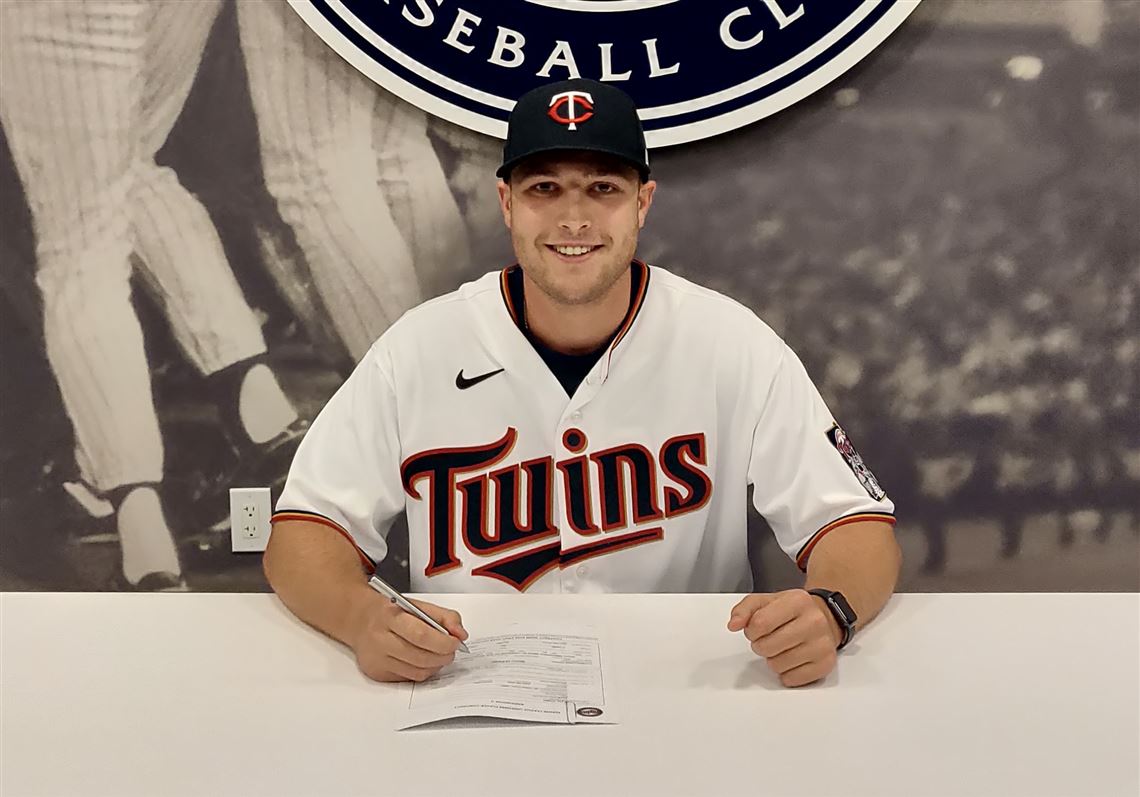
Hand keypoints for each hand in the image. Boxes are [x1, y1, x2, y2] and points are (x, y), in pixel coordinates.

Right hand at [347, 591, 468, 682]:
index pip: (421, 635)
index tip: (455, 642)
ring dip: (434, 666)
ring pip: (416, 672)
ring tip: (439, 656)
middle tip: (451, 651)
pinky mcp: (376, 673)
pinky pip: (407, 679)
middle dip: (442, 656)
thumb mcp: (418, 605)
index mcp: (390, 617)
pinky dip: (421, 672)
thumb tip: (461, 635)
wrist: (359, 619)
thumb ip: (445, 617)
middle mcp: (380, 639)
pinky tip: (422, 661)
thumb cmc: (391, 612)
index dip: (443, 642)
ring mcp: (377, 659)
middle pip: (420, 657)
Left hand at [727, 589, 840, 687]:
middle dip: (761, 645)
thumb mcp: (766, 601)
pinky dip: (786, 673)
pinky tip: (793, 659)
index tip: (756, 629)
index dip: (751, 630)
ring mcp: (822, 644)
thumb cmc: (791, 612)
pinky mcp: (826, 665)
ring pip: (777, 665)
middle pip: (767, 646)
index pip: (760, 623)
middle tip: (770, 639)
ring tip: (783, 648)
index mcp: (798, 601)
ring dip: (773, 659)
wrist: (825, 619)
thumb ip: (744, 610)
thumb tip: (733, 625)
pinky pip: (791, 680)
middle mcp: (814, 621)